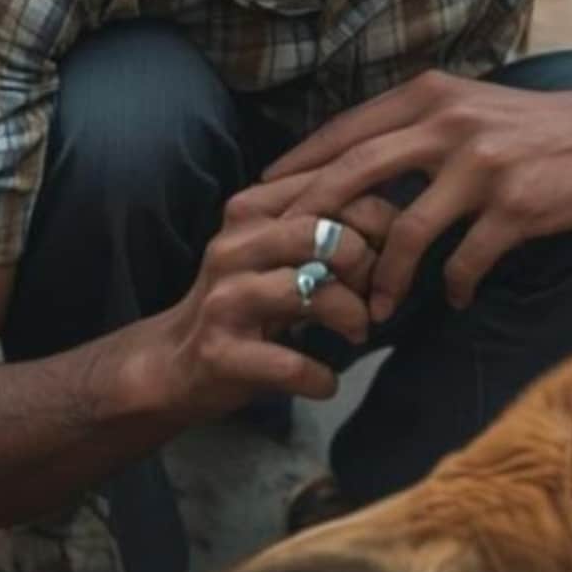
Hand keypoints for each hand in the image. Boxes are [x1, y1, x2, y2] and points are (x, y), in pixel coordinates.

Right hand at [150, 185, 392, 423]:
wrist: (173, 359)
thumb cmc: (243, 299)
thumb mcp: (273, 249)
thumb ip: (321, 223)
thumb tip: (398, 214)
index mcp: (250, 211)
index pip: (331, 188)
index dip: (379, 218)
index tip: (391, 250)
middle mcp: (234, 247)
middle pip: (324, 234)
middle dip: (366, 264)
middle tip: (376, 293)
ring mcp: (226, 300)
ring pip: (312, 292)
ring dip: (352, 316)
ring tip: (358, 331)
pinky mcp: (223, 352)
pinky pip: (292, 364)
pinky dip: (321, 377)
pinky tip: (326, 382)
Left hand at [260, 71, 571, 322]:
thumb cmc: (528, 126)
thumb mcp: (464, 105)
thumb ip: (411, 127)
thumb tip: (349, 161)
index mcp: (427, 97)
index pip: (344, 133)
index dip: (300, 168)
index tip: (266, 201)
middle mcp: (447, 125)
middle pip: (356, 176)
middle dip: (315, 224)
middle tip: (294, 263)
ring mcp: (481, 167)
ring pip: (406, 232)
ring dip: (384, 279)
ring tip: (374, 311)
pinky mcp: (515, 208)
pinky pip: (465, 260)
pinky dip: (452, 286)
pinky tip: (452, 299)